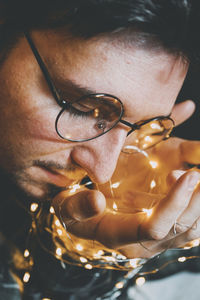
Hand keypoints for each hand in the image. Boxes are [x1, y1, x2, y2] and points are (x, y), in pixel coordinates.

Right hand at [52, 100, 199, 257]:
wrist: (85, 218)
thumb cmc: (75, 210)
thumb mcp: (66, 206)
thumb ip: (77, 206)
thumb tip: (97, 201)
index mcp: (119, 236)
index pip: (153, 227)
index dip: (173, 203)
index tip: (188, 173)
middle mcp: (143, 244)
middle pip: (181, 230)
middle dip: (196, 201)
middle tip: (198, 171)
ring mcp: (158, 241)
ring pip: (193, 230)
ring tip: (198, 174)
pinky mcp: (166, 232)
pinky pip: (192, 225)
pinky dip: (198, 206)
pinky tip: (196, 186)